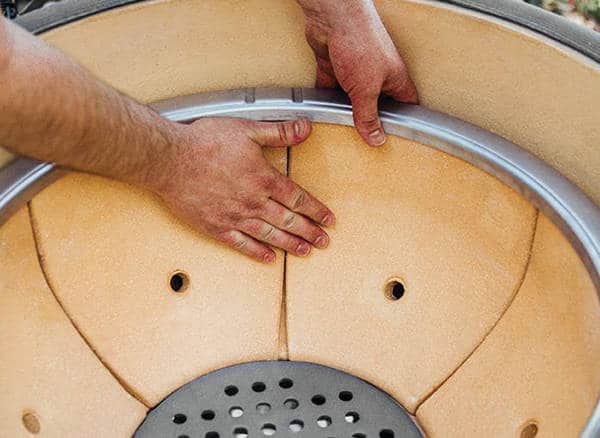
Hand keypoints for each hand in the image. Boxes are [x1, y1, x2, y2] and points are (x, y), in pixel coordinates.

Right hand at [153, 118, 334, 262]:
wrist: (169, 160)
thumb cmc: (204, 143)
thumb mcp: (246, 130)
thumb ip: (278, 132)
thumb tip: (305, 128)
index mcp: (263, 179)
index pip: (298, 198)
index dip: (316, 210)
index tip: (328, 219)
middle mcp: (253, 202)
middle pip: (288, 221)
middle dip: (309, 232)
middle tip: (323, 241)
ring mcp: (234, 217)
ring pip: (270, 235)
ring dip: (290, 244)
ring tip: (305, 251)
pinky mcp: (216, 226)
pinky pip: (241, 244)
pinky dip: (257, 252)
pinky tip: (269, 257)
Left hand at [300, 0, 417, 145]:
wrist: (332, 17)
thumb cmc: (359, 41)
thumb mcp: (366, 90)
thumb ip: (368, 116)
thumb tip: (376, 138)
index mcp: (394, 77)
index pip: (406, 103)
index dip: (403, 119)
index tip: (397, 135)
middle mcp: (377, 73)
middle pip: (377, 102)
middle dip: (370, 117)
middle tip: (365, 135)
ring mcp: (355, 69)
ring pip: (352, 96)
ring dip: (346, 108)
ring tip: (343, 125)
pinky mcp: (334, 65)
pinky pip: (331, 86)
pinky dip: (326, 97)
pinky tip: (322, 108)